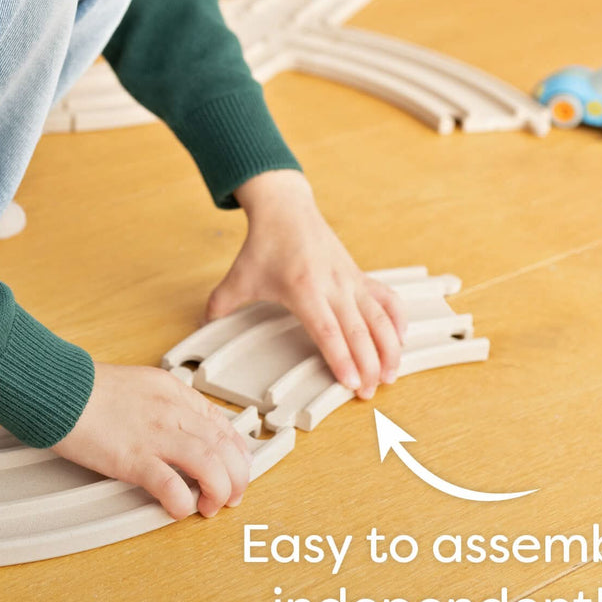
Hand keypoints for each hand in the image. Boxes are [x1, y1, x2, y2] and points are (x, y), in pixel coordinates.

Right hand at [52, 362, 253, 519]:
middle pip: (224, 446)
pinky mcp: (133, 457)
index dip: (237, 453)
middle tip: (231, 495)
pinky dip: (182, 502)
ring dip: (219, 491)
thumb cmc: (89, 389)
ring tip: (210, 506)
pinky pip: (170, 484)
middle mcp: (171, 412)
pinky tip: (179, 509)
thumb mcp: (141, 384)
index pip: (222, 424)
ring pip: (210, 464)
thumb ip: (164, 404)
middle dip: (237, 477)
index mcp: (174, 393)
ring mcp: (154, 434)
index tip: (236, 469)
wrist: (59, 388)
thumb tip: (181, 429)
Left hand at [206, 170, 408, 398]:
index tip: (352, 383)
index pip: (328, 331)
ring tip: (391, 375)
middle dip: (369, 364)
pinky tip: (400, 340)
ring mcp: (350, 279)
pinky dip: (397, 319)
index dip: (341, 358)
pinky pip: (386, 298)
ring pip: (380, 316)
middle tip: (371, 393)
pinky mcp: (360, 275)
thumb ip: (221, 304)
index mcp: (304, 289)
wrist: (286, 208)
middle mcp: (333, 285)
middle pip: (359, 330)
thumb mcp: (239, 277)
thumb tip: (201, 326)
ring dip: (390, 347)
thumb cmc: (264, 244)